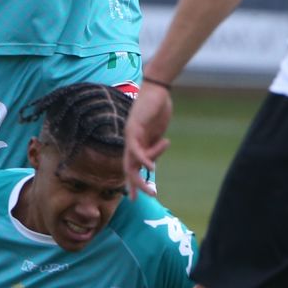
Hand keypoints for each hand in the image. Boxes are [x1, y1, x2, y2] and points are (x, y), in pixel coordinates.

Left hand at [122, 81, 171, 196]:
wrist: (157, 89)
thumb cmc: (158, 108)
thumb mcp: (157, 133)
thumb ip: (153, 147)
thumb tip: (151, 163)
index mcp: (136, 143)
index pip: (131, 166)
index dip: (133, 182)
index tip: (136, 197)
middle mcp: (130, 141)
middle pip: (129, 168)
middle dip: (136, 185)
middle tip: (145, 197)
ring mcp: (131, 135)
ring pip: (132, 162)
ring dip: (141, 178)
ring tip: (152, 190)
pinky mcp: (134, 128)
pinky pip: (136, 147)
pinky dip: (143, 158)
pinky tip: (149, 167)